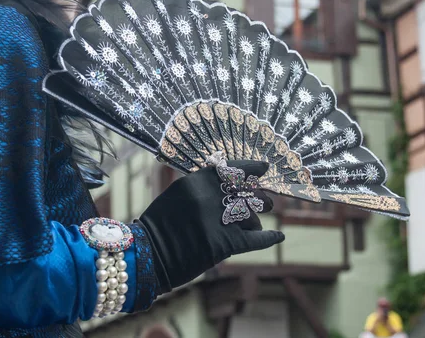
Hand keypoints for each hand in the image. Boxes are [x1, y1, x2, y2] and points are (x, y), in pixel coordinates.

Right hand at [137, 160, 283, 292]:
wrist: (146, 257)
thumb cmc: (160, 227)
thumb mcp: (177, 196)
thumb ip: (202, 187)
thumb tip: (230, 183)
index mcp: (195, 181)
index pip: (231, 170)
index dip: (251, 168)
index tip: (265, 167)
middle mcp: (208, 197)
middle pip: (245, 193)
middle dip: (259, 198)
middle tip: (267, 202)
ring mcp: (216, 220)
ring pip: (250, 216)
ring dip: (256, 220)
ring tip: (259, 222)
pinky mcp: (223, 244)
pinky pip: (254, 239)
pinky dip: (268, 238)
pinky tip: (278, 236)